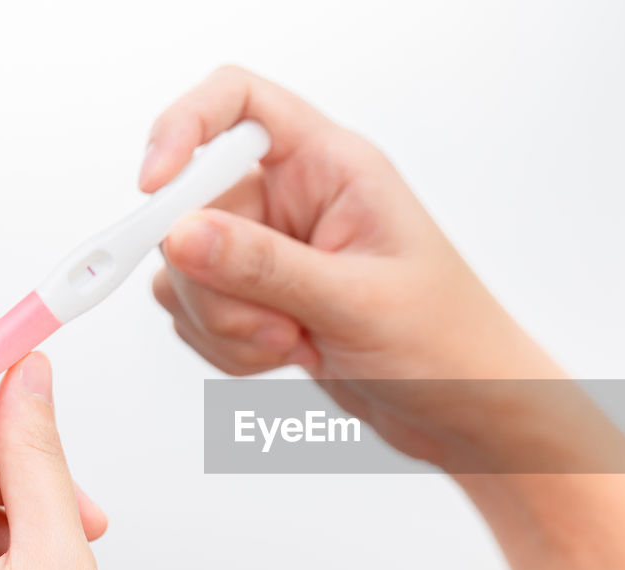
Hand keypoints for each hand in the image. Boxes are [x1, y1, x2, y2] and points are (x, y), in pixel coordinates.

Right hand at [142, 66, 566, 468]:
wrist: (468, 413)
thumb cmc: (449, 344)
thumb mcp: (356, 302)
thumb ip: (263, 267)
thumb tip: (179, 235)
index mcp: (332, 166)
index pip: (236, 101)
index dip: (183, 129)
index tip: (156, 190)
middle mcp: (297, 199)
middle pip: (193, 204)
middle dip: (213, 278)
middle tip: (272, 323)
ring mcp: (275, 252)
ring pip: (187, 268)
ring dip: (223, 322)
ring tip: (294, 344)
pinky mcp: (263, 301)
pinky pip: (200, 312)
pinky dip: (227, 347)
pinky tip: (286, 358)